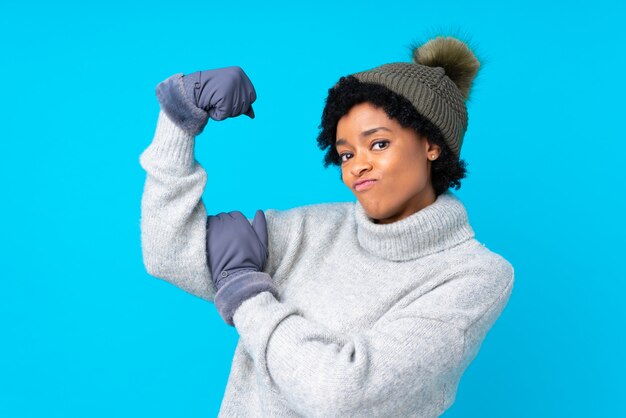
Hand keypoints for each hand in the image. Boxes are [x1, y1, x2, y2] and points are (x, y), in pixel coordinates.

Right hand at [155, 66, 255, 135]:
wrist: (189, 89)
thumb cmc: (208, 91)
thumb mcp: (229, 94)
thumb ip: (242, 102)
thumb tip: (252, 115)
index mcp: (240, 73)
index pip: (252, 97)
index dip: (240, 102)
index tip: (226, 97)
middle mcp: (238, 77)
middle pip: (245, 105)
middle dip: (232, 108)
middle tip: (218, 99)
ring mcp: (231, 86)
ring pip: (235, 112)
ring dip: (223, 111)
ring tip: (213, 100)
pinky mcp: (224, 96)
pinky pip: (224, 115)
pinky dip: (216, 115)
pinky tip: (210, 104)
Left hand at [206, 209, 277, 325]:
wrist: (236, 276)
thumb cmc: (251, 263)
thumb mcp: (262, 245)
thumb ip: (261, 227)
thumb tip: (259, 211)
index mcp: (243, 224)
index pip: (235, 215)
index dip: (234, 222)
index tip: (234, 232)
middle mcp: (229, 224)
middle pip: (223, 216)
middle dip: (224, 224)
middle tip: (225, 236)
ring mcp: (217, 230)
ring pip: (213, 220)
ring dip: (214, 226)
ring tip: (216, 237)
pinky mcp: (207, 237)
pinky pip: (204, 227)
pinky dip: (206, 230)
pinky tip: (208, 239)